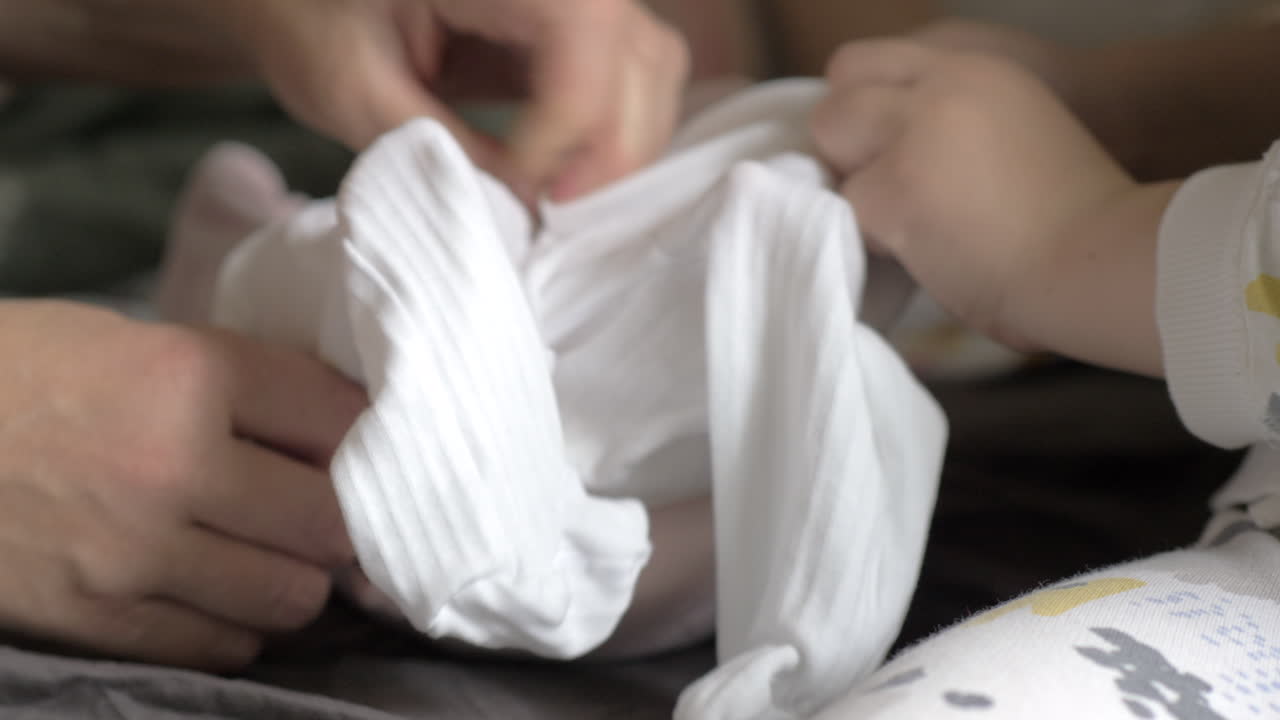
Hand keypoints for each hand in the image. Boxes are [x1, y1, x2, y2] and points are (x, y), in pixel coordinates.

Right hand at [0, 301, 363, 669]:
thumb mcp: (135, 341)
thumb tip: (338, 422)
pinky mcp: (96, 618)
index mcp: (187, 375)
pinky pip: (219, 644)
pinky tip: (214, 589)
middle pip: (331, 521)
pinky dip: (233, 622)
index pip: (338, 419)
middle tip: (323, 507)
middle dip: (341, 517)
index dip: (364, 436)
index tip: (364, 446)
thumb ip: (238, 381)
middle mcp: (172, 467)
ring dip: (293, 577)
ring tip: (269, 552)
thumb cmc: (21, 372)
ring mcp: (133, 554)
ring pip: (289, 596)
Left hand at [216, 0, 688, 200]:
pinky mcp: (576, 15)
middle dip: (605, 152)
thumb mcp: (357, 90)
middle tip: (550, 206)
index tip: (513, 191)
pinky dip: (612, 123)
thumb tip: (523, 209)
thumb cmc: (307, 18)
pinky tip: (564, 161)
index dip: (555, 144)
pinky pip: (634, 69)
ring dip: (618, 142)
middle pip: (643, 63)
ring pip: (654, 67)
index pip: (582, 61)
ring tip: (557, 187)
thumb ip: (443, 151)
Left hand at [811, 41, 1167, 374]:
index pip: (865, 64)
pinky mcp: (898, 188)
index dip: (860, 112)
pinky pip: (851, 210)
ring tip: (918, 224)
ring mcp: (916, 132)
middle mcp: (941, 85)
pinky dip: (878, 237)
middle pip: (837, 100)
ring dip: (861, 191)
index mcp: (973, 69)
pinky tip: (928, 251)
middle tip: (887, 193)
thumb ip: (947, 124)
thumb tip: (878, 149)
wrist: (1101, 259)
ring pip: (834, 149)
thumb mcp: (1012, 133)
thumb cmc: (1073, 218)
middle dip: (847, 150)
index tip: (877, 154)